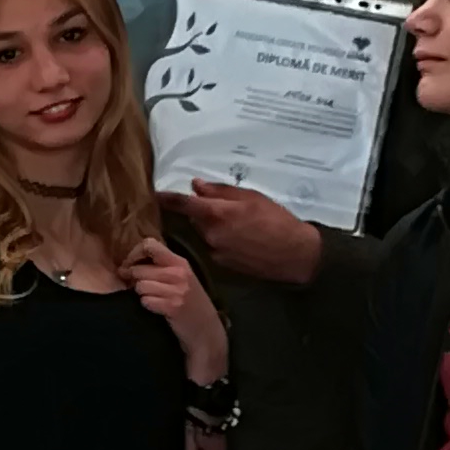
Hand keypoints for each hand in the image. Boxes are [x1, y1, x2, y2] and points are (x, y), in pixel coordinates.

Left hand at [123, 235, 228, 379]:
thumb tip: (128, 264)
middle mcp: (179, 273)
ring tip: (153, 299)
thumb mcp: (181, 278)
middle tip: (139, 287)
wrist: (206, 330)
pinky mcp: (172, 306)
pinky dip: (147, 305)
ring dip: (141, 294)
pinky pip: (145, 301)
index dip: (134, 254)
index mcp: (180, 262)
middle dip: (133, 279)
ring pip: (140, 285)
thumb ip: (161, 267)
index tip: (130, 266)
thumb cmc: (190, 303)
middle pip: (139, 269)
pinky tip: (157, 309)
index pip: (150, 245)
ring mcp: (176, 290)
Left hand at [167, 179, 323, 288]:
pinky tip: (241, 240)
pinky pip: (214, 246)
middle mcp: (211, 234)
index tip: (154, 195)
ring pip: (205, 233)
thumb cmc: (277, 220)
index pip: (184, 204)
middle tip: (225, 208)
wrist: (294, 254)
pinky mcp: (222, 264)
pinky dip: (220, 240)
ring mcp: (215, 251)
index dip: (167, 199)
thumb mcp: (252, 197)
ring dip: (213, 227)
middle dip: (203, 212)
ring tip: (239, 225)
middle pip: (195, 219)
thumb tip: (197, 186)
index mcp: (218, 214)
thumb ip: (221, 192)